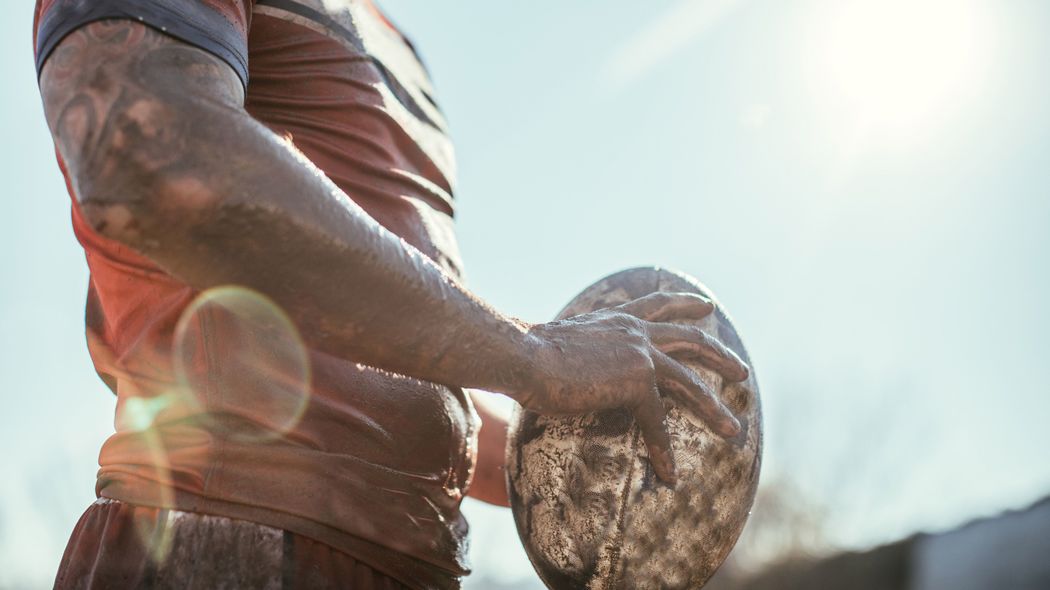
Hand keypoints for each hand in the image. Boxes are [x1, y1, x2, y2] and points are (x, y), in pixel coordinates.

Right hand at [517, 292, 748, 483]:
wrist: (523, 356)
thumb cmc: (526, 354)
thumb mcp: (560, 345)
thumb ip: (577, 352)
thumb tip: (563, 365)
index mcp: (616, 319)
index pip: (658, 305)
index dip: (684, 304)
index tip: (706, 308)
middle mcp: (633, 331)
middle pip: (689, 339)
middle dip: (718, 355)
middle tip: (741, 370)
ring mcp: (639, 354)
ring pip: (690, 384)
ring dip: (714, 408)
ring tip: (734, 429)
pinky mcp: (637, 382)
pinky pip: (659, 423)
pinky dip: (665, 451)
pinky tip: (670, 475)